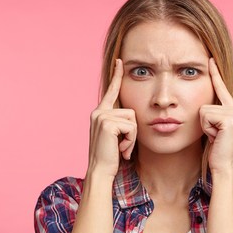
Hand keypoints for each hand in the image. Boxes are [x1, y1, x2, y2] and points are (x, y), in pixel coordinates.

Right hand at [88, 59, 136, 176]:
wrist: (100, 171)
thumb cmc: (110, 157)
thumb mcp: (116, 136)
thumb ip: (121, 123)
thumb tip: (132, 117)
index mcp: (100, 113)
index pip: (111, 91)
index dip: (116, 76)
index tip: (120, 61)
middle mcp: (99, 112)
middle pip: (131, 111)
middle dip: (133, 132)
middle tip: (123, 146)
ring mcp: (102, 116)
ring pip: (133, 119)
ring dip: (132, 138)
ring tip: (121, 148)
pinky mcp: (107, 123)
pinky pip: (131, 127)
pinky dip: (130, 141)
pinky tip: (120, 150)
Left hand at [200, 58, 232, 173]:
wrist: (223, 165)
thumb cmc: (216, 150)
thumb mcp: (213, 129)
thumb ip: (213, 116)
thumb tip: (204, 109)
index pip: (220, 88)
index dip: (215, 74)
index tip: (210, 59)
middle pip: (206, 103)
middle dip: (205, 122)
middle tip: (216, 136)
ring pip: (203, 110)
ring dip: (205, 126)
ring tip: (215, 137)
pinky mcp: (230, 119)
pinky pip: (205, 116)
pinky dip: (206, 129)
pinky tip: (216, 137)